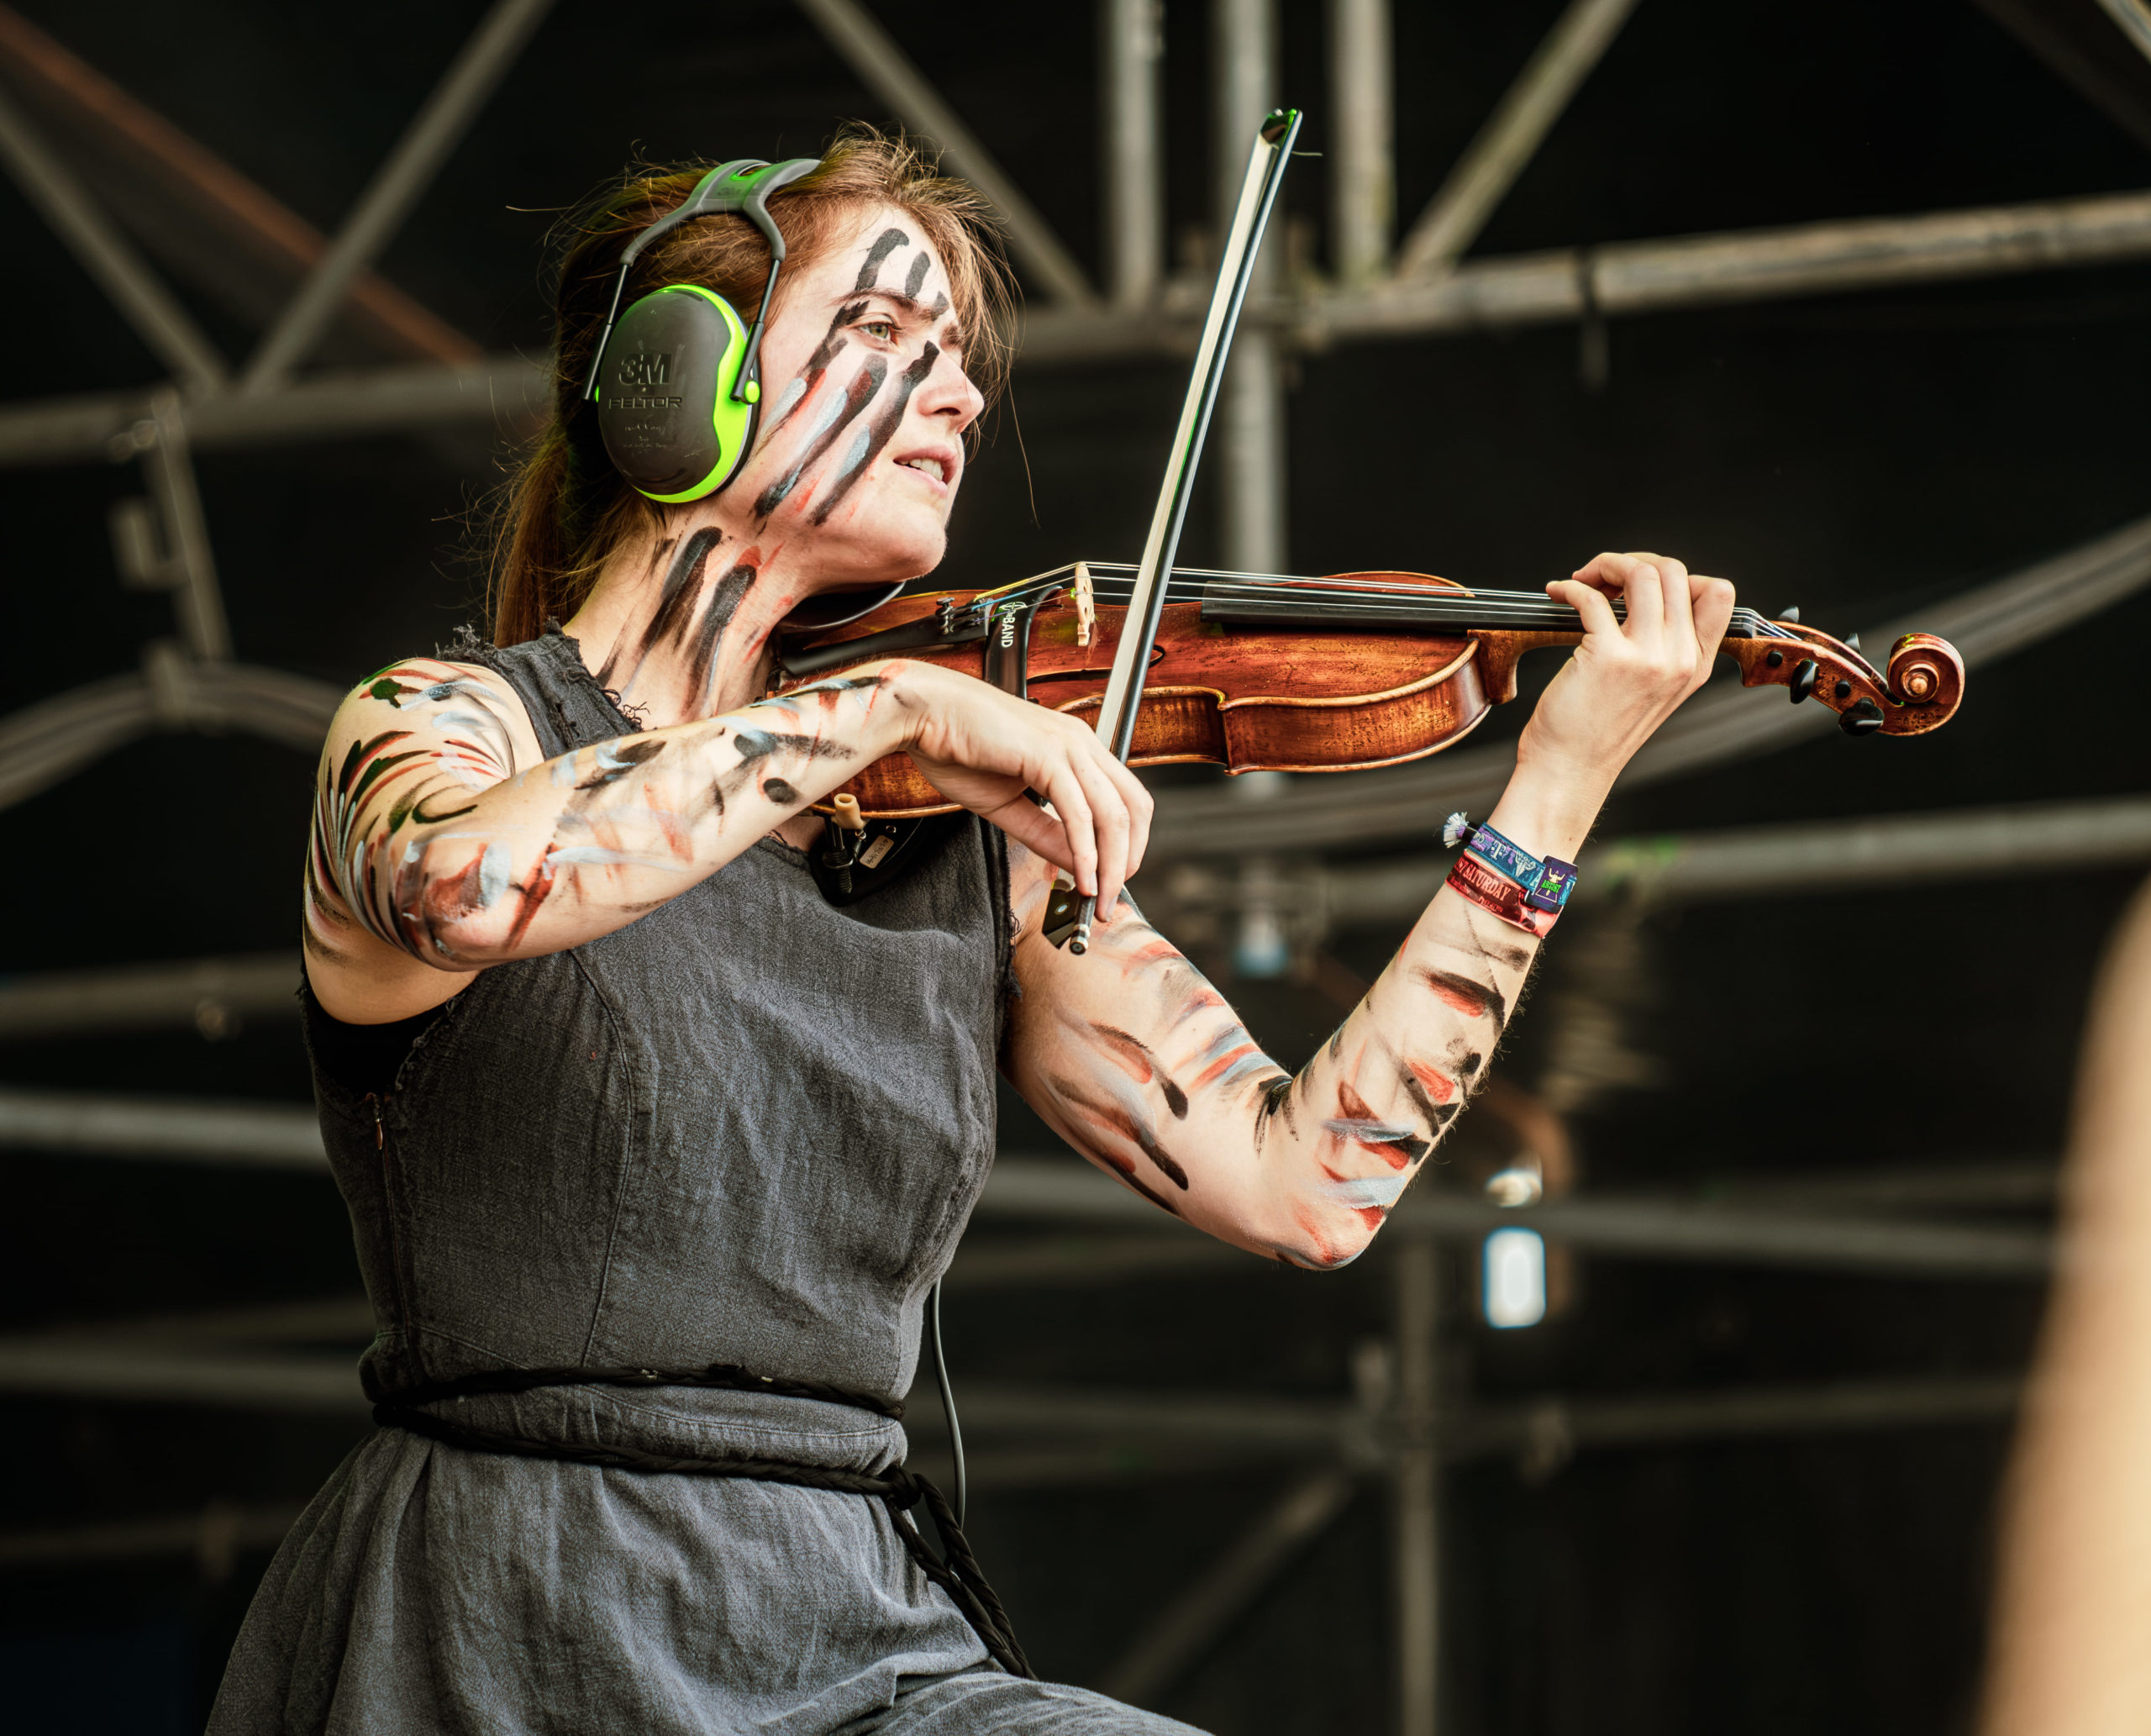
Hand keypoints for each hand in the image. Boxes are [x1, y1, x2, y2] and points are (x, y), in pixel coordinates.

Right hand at [888, 661, 1153, 916]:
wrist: (922, 713)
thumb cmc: (956, 747)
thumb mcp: (1008, 804)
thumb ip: (1045, 832)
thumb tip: (1076, 863)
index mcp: (1076, 748)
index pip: (1126, 800)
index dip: (1127, 845)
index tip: (1111, 879)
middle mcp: (1080, 743)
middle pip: (1134, 808)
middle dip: (1128, 859)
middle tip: (1110, 898)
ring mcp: (1068, 746)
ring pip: (1113, 814)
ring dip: (1110, 864)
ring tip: (1098, 896)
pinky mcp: (1047, 755)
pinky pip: (1078, 812)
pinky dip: (1084, 852)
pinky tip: (1080, 876)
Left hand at [1517, 551, 1736, 797]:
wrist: (1570, 771)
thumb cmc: (1597, 731)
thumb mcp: (1652, 690)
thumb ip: (1662, 648)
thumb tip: (1643, 592)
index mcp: (1696, 665)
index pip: (1719, 593)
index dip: (1679, 574)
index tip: (1640, 585)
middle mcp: (1680, 659)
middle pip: (1675, 571)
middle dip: (1632, 561)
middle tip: (1601, 577)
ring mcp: (1649, 658)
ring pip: (1642, 573)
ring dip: (1605, 565)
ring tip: (1582, 581)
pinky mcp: (1610, 657)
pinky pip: (1593, 598)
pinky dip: (1571, 587)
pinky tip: (1559, 594)